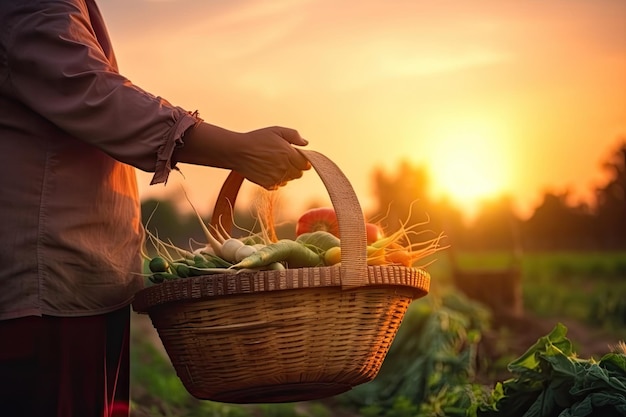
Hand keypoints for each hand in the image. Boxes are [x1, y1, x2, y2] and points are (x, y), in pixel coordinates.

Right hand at [174, 123, 310, 189]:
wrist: (237, 151)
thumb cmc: (256, 139)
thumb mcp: (276, 131)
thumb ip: (294, 135)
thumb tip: (305, 143)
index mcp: (288, 154)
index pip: (306, 164)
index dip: (302, 160)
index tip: (297, 157)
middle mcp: (284, 167)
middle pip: (298, 174)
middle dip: (295, 167)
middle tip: (284, 159)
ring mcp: (276, 177)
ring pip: (289, 180)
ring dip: (286, 174)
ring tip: (274, 164)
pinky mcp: (268, 184)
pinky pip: (278, 185)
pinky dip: (276, 180)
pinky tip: (268, 170)